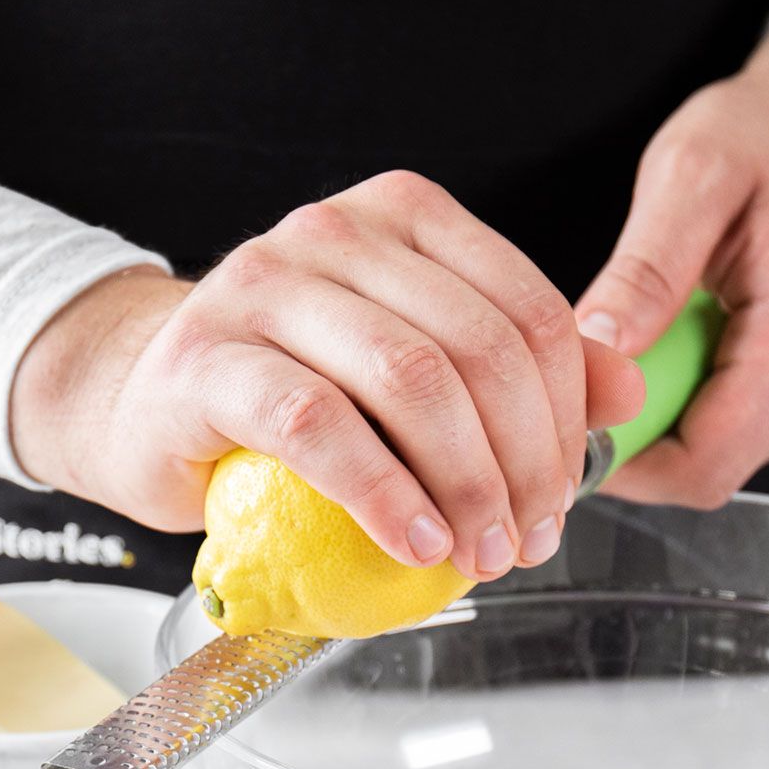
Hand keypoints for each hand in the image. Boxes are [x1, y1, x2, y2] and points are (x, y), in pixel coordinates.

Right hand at [11, 172, 644, 579]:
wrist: (144, 404)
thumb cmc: (285, 390)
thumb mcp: (411, 366)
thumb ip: (514, 369)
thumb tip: (624, 396)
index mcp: (403, 217)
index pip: (527, 310)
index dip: (566, 417)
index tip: (564, 497)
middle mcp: (334, 232)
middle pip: (479, 348)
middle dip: (524, 462)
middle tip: (526, 540)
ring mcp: (262, 283)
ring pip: (409, 378)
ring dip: (464, 485)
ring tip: (476, 551)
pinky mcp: (205, 357)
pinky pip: (318, 426)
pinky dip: (382, 494)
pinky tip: (411, 542)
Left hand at [574, 0, 768, 507]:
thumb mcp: (691, 174)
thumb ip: (644, 272)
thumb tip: (596, 352)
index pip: (702, 465)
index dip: (623, 465)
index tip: (568, 423)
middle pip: (707, 468)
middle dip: (640, 432)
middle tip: (603, 355)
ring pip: (723, 454)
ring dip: (671, 410)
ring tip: (660, 327)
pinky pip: (747, 430)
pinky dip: (703, 398)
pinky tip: (698, 334)